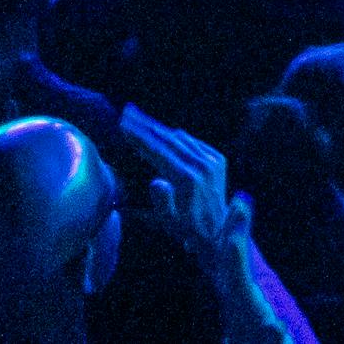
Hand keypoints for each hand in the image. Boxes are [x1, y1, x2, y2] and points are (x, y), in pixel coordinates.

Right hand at [120, 105, 255, 279]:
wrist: (220, 233)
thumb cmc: (188, 231)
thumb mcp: (171, 223)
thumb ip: (163, 203)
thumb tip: (155, 182)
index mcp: (188, 177)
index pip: (158, 150)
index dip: (139, 135)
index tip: (123, 123)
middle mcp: (202, 163)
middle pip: (168, 138)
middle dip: (146, 124)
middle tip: (127, 111)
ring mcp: (212, 159)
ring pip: (180, 137)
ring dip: (159, 127)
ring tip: (139, 118)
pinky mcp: (217, 159)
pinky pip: (192, 142)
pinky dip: (175, 136)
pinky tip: (163, 132)